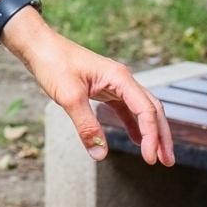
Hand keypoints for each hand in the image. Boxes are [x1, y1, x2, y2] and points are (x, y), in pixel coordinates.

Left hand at [3, 9, 174, 165]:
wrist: (39, 46)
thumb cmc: (53, 63)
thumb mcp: (69, 96)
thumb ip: (86, 126)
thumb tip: (100, 154)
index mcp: (119, 77)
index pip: (146, 109)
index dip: (152, 136)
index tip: (150, 159)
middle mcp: (122, 79)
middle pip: (151, 108)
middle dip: (162, 135)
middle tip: (168, 161)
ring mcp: (114, 83)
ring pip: (141, 108)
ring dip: (151, 131)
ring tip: (158, 155)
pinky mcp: (104, 88)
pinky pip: (126, 108)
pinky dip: (134, 124)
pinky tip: (136, 140)